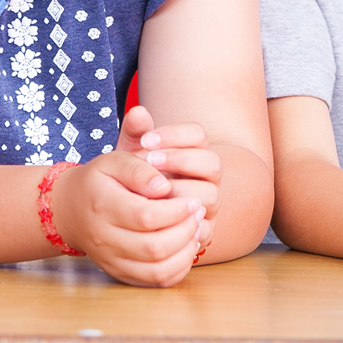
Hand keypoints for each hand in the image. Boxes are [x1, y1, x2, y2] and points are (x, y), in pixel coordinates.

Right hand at [49, 147, 209, 287]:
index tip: (193, 201)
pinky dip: (177, 269)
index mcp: (103, 207)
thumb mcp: (115, 162)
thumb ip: (140, 170)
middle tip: (198, 214)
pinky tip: (186, 248)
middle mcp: (104, 239)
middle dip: (186, 231)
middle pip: (154, 247)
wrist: (70, 210)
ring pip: (156, 270)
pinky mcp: (119, 272)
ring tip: (195, 231)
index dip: (177, 211)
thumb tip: (165, 187)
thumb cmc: (99, 181)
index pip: (146, 217)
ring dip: (185, 253)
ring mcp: (110, 260)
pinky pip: (153, 281)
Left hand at [116, 105, 221, 238]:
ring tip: (153, 193)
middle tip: (150, 162)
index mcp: (194, 153)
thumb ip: (135, 134)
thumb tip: (138, 112)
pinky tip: (161, 220)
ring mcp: (209, 204)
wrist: (130, 218)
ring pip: (211, 194)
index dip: (175, 135)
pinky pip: (206, 227)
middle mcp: (207, 177)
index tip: (145, 140)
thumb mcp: (131, 157)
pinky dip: (185, 224)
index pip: (198, 135)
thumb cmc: (134, 182)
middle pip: (212, 163)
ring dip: (182, 192)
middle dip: (181, 160)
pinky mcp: (204, 230)